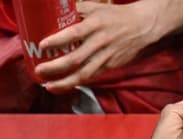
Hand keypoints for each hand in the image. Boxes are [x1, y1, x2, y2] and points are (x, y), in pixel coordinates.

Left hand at [36, 0, 161, 91]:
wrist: (142, 27)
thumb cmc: (116, 15)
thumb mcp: (95, 7)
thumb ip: (76, 9)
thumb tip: (54, 9)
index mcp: (94, 25)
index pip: (74, 34)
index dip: (58, 40)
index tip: (42, 45)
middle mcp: (99, 42)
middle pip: (76, 59)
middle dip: (56, 67)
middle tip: (39, 71)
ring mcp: (106, 56)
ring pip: (84, 74)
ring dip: (66, 82)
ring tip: (49, 86)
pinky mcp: (111, 65)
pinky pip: (93, 76)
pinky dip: (79, 82)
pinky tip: (66, 85)